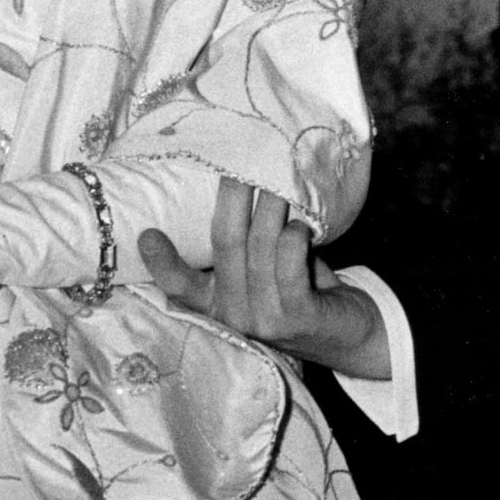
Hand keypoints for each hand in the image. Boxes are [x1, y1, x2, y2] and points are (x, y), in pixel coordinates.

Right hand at [138, 180, 390, 378]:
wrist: (352, 335)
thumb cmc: (300, 289)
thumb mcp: (262, 271)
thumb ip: (245, 243)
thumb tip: (237, 182)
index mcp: (216, 305)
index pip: (180, 288)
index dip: (162, 263)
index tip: (147, 234)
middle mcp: (234, 316)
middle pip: (226, 244)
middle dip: (234, 198)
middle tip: (244, 163)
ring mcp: (266, 321)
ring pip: (260, 248)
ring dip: (271, 209)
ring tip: (282, 184)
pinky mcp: (299, 319)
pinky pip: (289, 266)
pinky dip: (294, 237)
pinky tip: (302, 224)